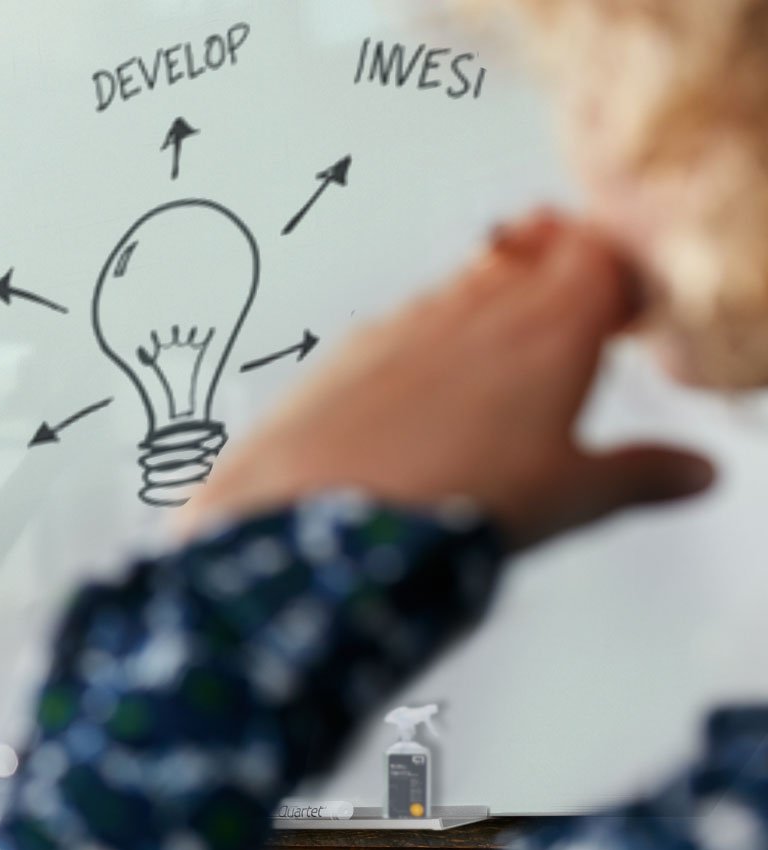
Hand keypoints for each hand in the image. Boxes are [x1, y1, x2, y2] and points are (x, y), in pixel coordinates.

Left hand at [178, 212, 714, 551]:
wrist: (317, 521)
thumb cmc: (445, 504)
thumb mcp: (569, 499)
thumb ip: (638, 476)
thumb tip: (690, 471)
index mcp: (550, 326)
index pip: (600, 254)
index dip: (619, 272)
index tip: (628, 305)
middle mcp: (476, 308)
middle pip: (532, 255)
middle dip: (558, 275)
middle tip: (577, 312)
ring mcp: (405, 322)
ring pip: (465, 286)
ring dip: (493, 304)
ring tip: (507, 357)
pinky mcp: (348, 349)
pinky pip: (403, 323)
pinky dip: (429, 341)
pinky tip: (425, 392)